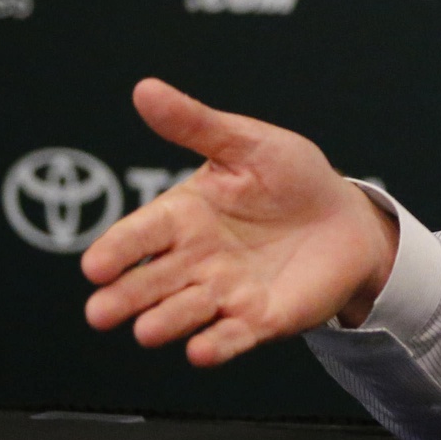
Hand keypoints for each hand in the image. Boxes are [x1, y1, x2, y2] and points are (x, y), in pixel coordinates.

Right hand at [81, 78, 398, 366]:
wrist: (346, 217)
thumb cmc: (291, 177)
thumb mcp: (248, 143)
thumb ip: (196, 124)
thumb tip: (145, 88)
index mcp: (182, 217)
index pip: (139, 235)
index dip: (116, 250)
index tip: (94, 265)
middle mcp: (193, 261)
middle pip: (150, 282)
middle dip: (125, 297)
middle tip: (101, 312)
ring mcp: (223, 293)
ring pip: (184, 312)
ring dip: (166, 321)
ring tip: (147, 330)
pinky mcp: (257, 320)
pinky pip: (231, 337)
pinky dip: (216, 345)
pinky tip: (201, 351)